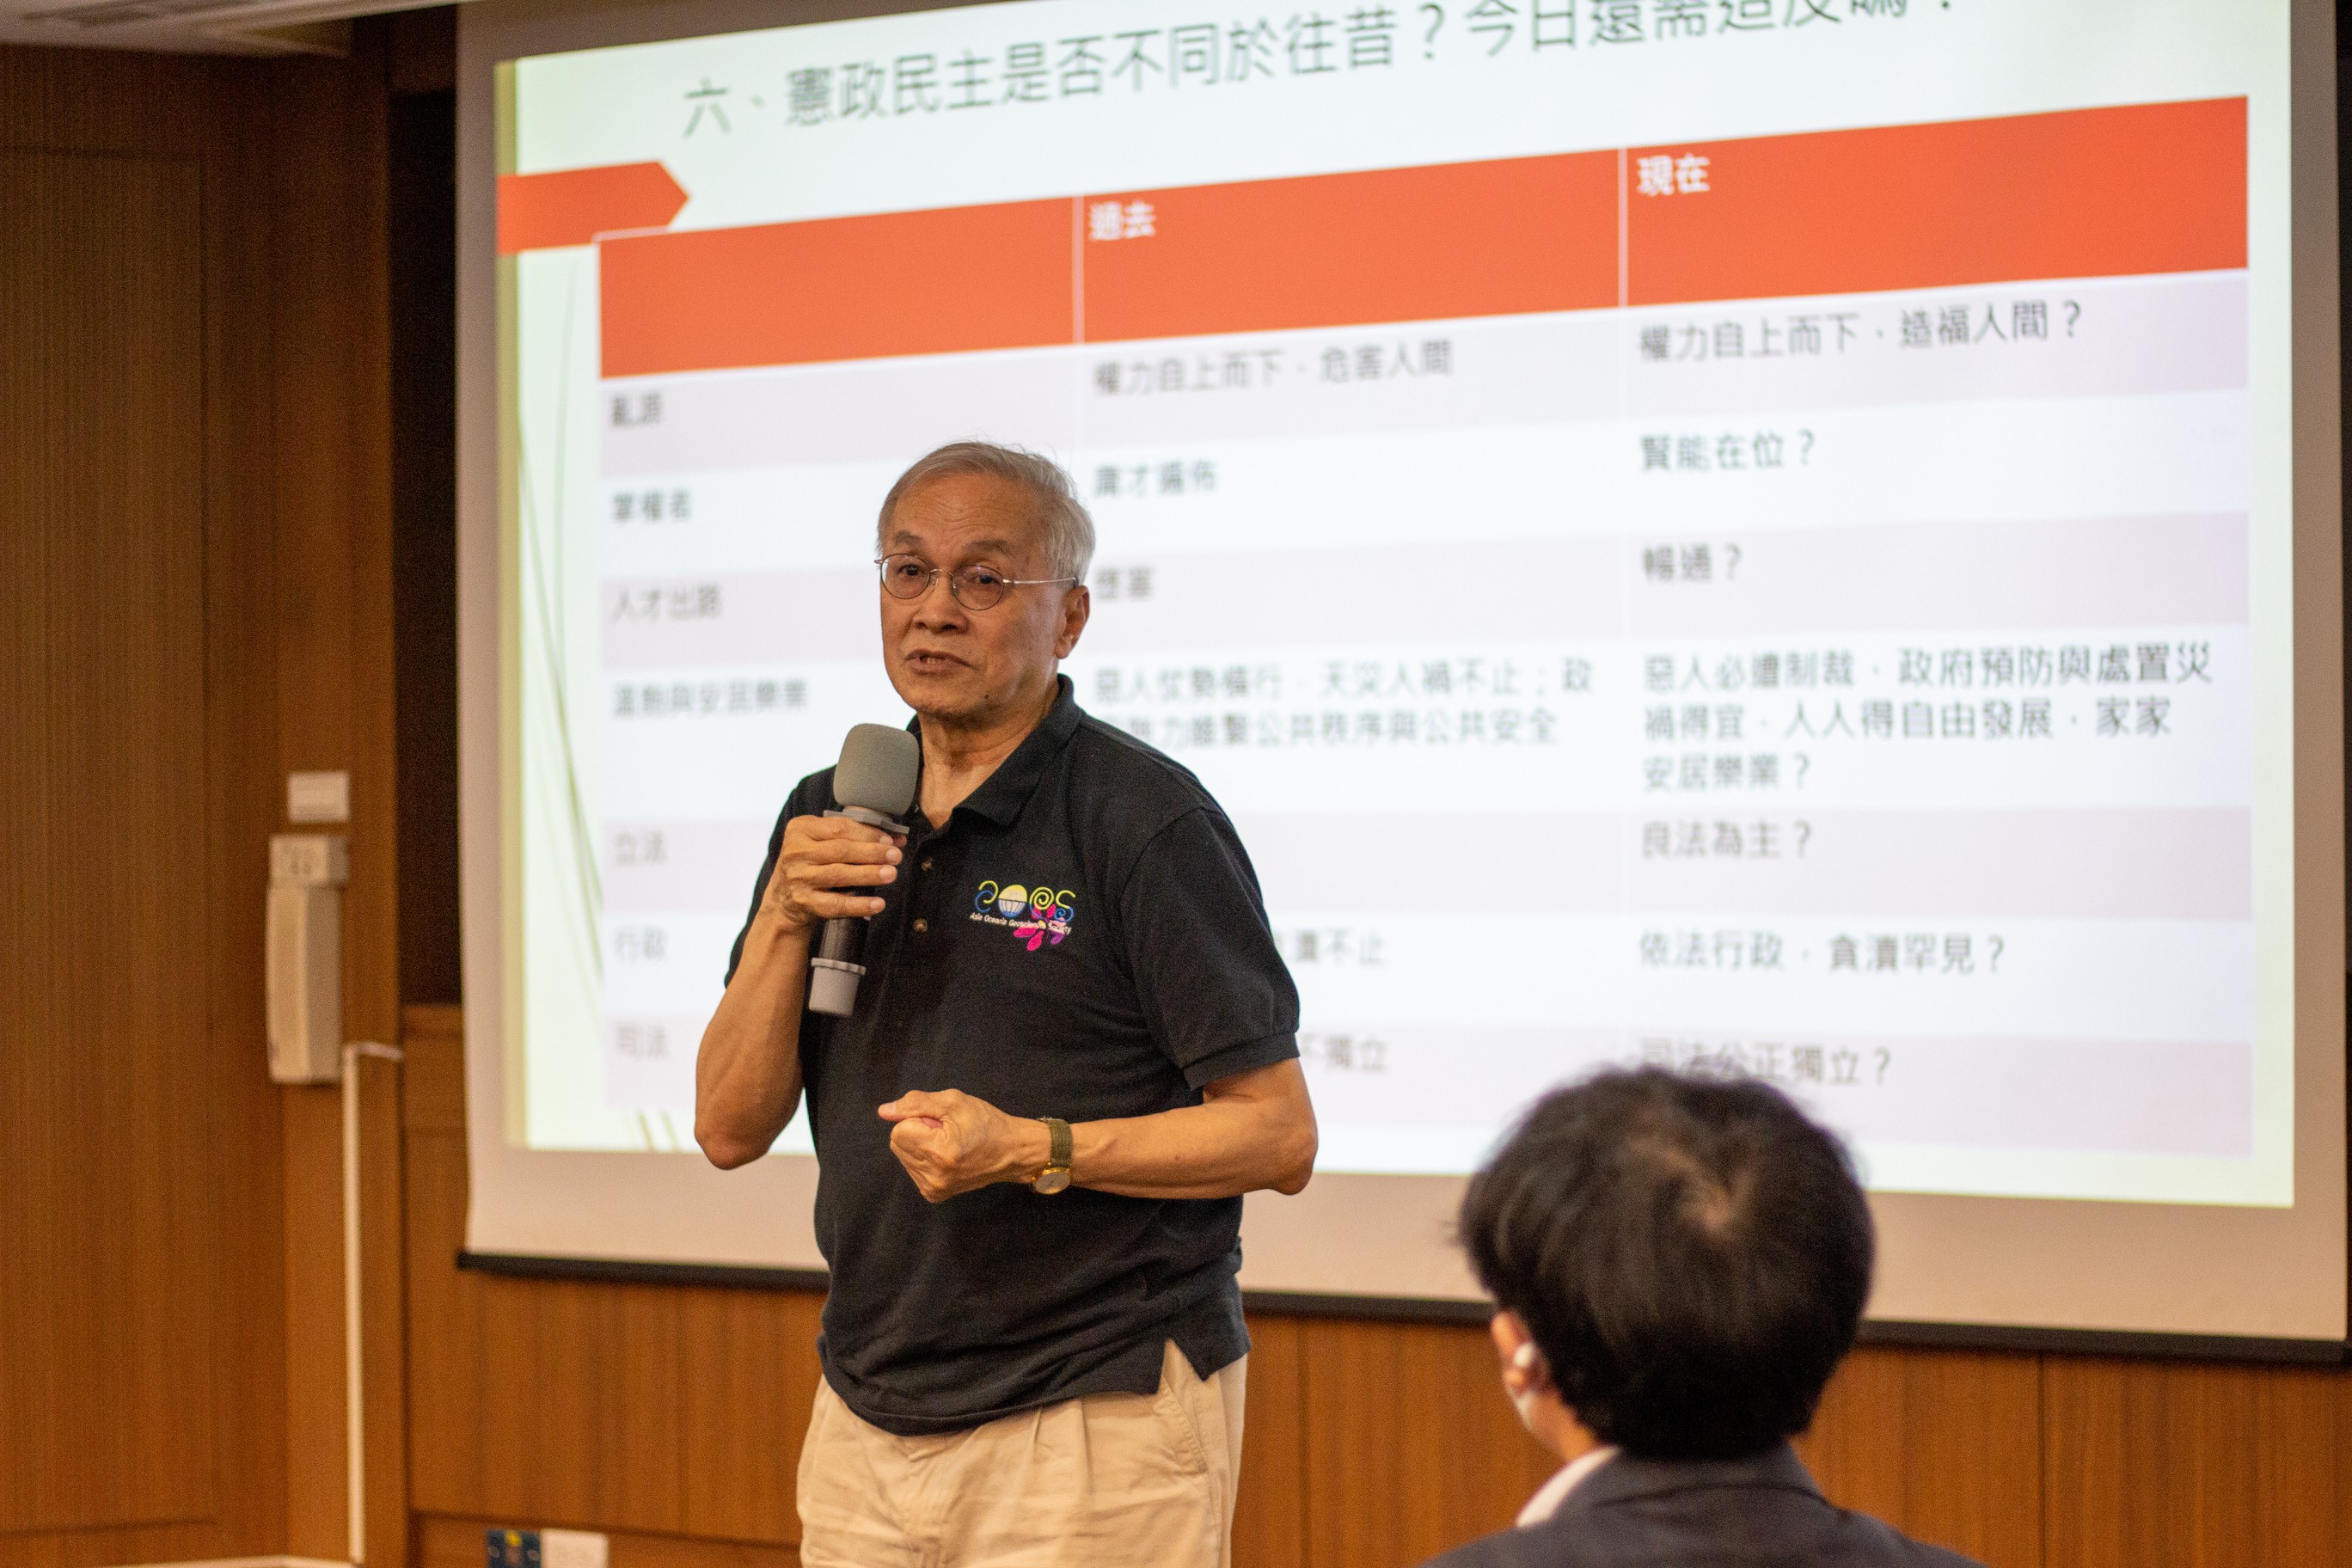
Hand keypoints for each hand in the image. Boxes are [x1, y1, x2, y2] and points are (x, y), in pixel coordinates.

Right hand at [757, 815, 905, 935]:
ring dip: (868, 874)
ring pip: (838, 875)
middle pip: (840, 850)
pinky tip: (877, 903)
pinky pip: (835, 904)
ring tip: (891, 874)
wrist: (783, 899)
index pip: (839, 828)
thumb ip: (853, 837)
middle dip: (872, 853)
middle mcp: (796, 852)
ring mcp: (798, 878)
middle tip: (896, 856)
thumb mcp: (821, 842)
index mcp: (800, 829)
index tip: (889, 840)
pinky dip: (858, 905)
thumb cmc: (811, 863)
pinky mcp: (804, 902)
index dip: (867, 834)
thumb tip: (896, 840)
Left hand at [878, 1089, 1051, 1201]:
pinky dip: (924, 1159)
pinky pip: (912, 1169)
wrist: (1012, 1152)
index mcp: (938, 1152)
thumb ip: (915, 1103)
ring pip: (903, 1156)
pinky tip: (945, 1157)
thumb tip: (884, 1111)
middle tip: (945, 1131)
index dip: (919, 1118)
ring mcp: (933, 1189)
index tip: (942, 1122)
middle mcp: (932, 1176)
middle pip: (897, 1144)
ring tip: (948, 1143)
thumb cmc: (986, 1123)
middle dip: (916, 1131)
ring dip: (920, 1145)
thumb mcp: (954, 1102)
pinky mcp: (934, 1194)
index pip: (899, 1129)